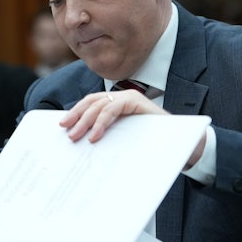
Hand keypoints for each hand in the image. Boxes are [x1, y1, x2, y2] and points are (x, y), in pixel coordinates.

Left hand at [59, 89, 206, 168]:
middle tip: (66, 132)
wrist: (179, 143)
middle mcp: (121, 97)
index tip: (62, 126)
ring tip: (77, 136)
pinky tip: (96, 134)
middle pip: (91, 102)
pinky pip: (114, 107)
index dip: (76, 112)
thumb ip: (107, 135)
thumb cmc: (149, 143)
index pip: (90, 104)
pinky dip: (102, 121)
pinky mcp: (137, 102)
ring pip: (100, 104)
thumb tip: (81, 143)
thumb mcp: (122, 139)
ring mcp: (129, 97)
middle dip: (76, 116)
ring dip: (86, 120)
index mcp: (116, 104)